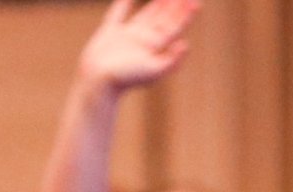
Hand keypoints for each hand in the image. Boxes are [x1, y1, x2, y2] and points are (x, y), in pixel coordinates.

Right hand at [76, 0, 199, 93]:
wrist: (98, 82)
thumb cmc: (125, 79)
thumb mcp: (154, 72)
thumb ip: (172, 61)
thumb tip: (185, 44)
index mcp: (155, 48)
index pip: (174, 27)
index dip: (185, 15)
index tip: (195, 2)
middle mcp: (143, 41)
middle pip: (163, 20)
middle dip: (174, 7)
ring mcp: (127, 37)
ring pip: (145, 16)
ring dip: (156, 5)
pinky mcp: (110, 34)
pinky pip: (117, 15)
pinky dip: (122, 5)